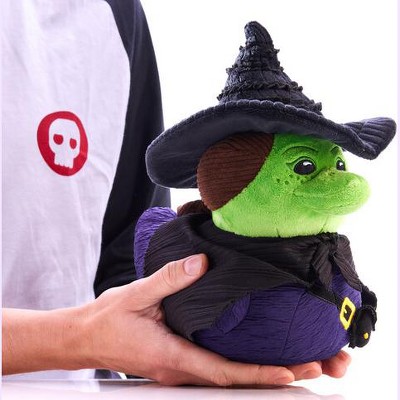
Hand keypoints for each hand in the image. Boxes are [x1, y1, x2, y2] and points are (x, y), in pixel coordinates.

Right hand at [80, 254, 350, 385]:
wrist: (85, 337)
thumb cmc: (108, 319)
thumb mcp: (137, 294)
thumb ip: (170, 279)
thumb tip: (202, 263)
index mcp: (171, 356)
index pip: (222, 371)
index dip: (258, 374)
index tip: (289, 372)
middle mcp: (179, 368)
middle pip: (232, 379)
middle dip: (272, 375)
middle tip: (310, 367)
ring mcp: (179, 367)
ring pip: (226, 377)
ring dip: (260, 372)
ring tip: (294, 363)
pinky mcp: (177, 361)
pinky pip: (213, 367)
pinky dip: (239, 366)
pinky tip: (252, 355)